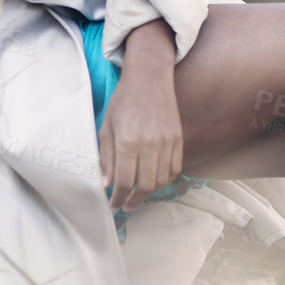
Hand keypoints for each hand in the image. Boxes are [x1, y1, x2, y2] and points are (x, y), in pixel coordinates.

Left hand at [98, 28, 183, 212]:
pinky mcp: (178, 138)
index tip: (113, 206)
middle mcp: (149, 144)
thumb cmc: (123, 101)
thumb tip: (106, 184)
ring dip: (149, 193)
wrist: (149, 78)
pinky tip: (154, 183)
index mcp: (127, 141)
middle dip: (134, 201)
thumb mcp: (106, 127)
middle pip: (145, 186)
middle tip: (126, 206)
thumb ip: (106, 157)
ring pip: (161, 180)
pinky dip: (165, 181)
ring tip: (138, 196)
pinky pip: (175, 168)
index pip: (124, 181)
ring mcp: (167, 141)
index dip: (118, 198)